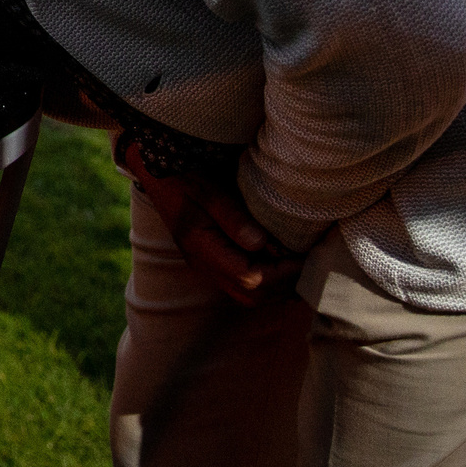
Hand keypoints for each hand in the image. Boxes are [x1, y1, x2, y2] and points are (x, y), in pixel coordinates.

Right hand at [119, 136, 302, 306]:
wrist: (156, 170)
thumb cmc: (181, 174)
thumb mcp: (206, 188)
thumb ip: (232, 215)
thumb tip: (261, 243)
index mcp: (201, 248)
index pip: (249, 279)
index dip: (281, 273)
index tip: (304, 256)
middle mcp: (204, 263)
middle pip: (251, 295)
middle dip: (283, 285)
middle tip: (310, 264)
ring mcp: (208, 264)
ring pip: (248, 295)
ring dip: (277, 286)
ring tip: (301, 265)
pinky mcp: (214, 258)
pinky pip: (244, 283)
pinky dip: (268, 280)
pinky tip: (283, 262)